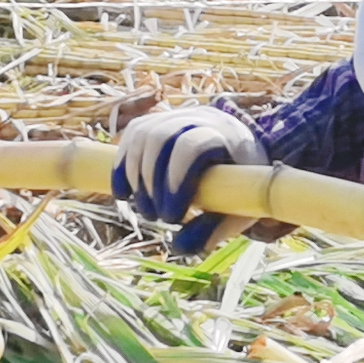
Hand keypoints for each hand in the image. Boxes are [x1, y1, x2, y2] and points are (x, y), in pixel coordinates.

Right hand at [112, 106, 266, 254]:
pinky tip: (122, 193)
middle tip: (156, 218)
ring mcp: (175, 116)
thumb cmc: (241, 184)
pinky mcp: (156, 121)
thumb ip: (215, 229)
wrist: (238, 150)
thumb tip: (179, 246)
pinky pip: (131, 136)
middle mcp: (199, 118)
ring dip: (135, 176)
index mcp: (226, 135)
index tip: (172, 217)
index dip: (175, 179)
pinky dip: (122, 166)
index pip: (191, 146)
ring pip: (142, 136)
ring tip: (145, 210)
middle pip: (161, 139)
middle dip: (152, 183)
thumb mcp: (239, 209)